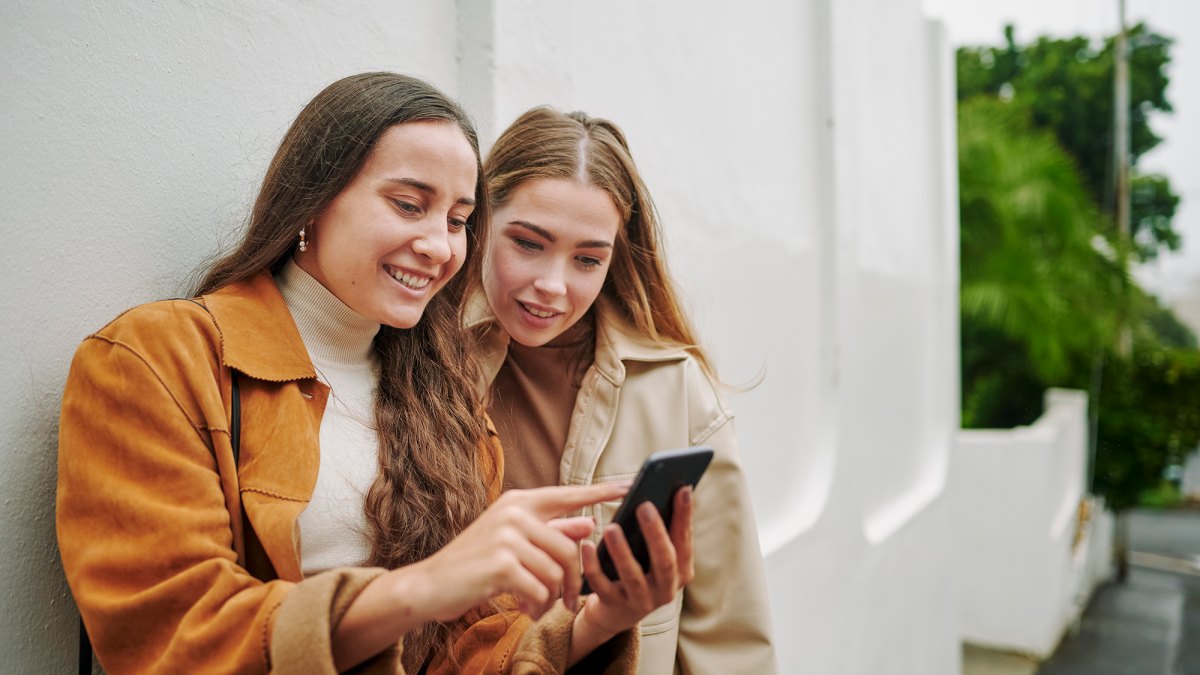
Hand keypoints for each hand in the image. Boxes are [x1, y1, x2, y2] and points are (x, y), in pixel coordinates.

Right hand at [405, 483, 627, 622]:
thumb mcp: (513, 542)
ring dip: (553, 599)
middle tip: (570, 603)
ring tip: (539, 608)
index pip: (568, 494)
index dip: (600, 493)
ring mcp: (507, 536)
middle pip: (570, 548)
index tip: (628, 486)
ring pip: (557, 572)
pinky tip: (526, 610)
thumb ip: (551, 532)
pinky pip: (541, 589)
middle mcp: (515, 512)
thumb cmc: (475, 564)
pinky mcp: (502, 563)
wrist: (430, 585)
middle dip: (575, 581)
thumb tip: (590, 524)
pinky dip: (538, 606)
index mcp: (519, 502)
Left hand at [572, 486, 694, 651]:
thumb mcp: (654, 555)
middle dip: (655, 533)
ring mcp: (641, 601)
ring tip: (611, 528)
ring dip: (622, 551)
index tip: (682, 489)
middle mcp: (666, 589)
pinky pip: (602, 585)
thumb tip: (658, 492)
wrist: (616, 613)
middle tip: (644, 505)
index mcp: (680, 571)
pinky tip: (585, 545)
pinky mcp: (614, 606)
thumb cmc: (638, 570)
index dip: (684, 516)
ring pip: (632, 575)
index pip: (684, 541)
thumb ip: (660, 532)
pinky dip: (593, 565)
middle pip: (664, 561)